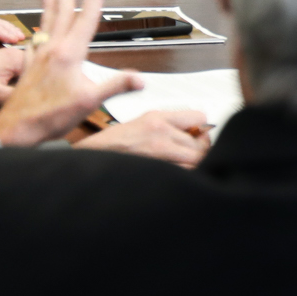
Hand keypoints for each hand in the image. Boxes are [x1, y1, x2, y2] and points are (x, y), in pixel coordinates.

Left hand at [0, 0, 141, 147]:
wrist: (16, 129)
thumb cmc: (48, 117)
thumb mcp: (89, 103)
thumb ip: (115, 86)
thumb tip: (140, 78)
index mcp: (69, 54)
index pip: (86, 17)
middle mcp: (52, 50)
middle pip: (62, 11)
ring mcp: (38, 56)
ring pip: (46, 21)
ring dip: (50, 1)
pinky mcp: (29, 66)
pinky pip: (35, 39)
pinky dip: (38, 27)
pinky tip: (37, 29)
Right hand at [75, 110, 211, 166]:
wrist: (94, 157)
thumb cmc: (115, 142)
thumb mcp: (142, 121)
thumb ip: (170, 123)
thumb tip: (197, 131)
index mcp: (158, 118)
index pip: (199, 117)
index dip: (202, 128)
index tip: (200, 134)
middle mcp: (161, 133)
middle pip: (201, 144)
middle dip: (202, 150)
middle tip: (195, 154)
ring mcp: (159, 155)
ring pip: (196, 162)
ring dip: (195, 165)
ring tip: (184, 165)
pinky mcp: (157, 172)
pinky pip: (183, 176)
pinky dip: (185, 177)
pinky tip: (176, 176)